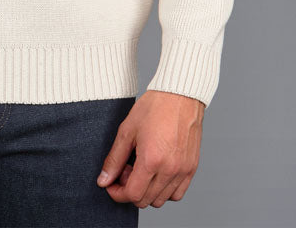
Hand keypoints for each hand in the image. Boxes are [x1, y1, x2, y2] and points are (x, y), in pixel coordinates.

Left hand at [96, 90, 205, 208]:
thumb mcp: (127, 130)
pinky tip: (157, 172)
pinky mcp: (192, 168)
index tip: (112, 184)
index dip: (117, 193)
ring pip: (161, 200)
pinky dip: (165, 190)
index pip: (132, 195)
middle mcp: (170, 169)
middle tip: (126, 169)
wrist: (180, 94)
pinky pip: (177, 194)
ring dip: (147, 191)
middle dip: (130, 190)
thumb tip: (104, 180)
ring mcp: (183, 171)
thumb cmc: (154, 107)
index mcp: (152, 160)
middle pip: (145, 200)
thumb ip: (114, 159)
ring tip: (142, 168)